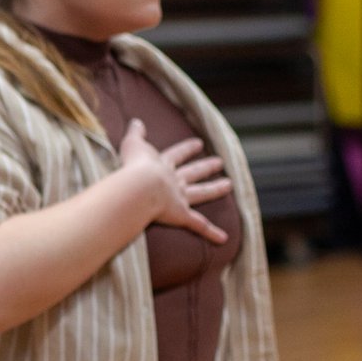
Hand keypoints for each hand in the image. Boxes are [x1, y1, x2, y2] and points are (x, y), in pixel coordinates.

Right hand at [117, 118, 230, 243]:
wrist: (140, 186)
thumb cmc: (132, 167)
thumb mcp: (131, 145)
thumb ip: (135, 134)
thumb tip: (136, 121)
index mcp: (163, 165)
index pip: (177, 154)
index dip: (187, 149)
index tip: (198, 143)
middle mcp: (174, 180)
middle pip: (194, 172)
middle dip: (206, 166)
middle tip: (219, 162)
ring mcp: (179, 198)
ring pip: (201, 193)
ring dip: (215, 189)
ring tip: (229, 185)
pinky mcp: (181, 215)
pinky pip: (198, 225)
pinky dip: (211, 233)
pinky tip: (224, 239)